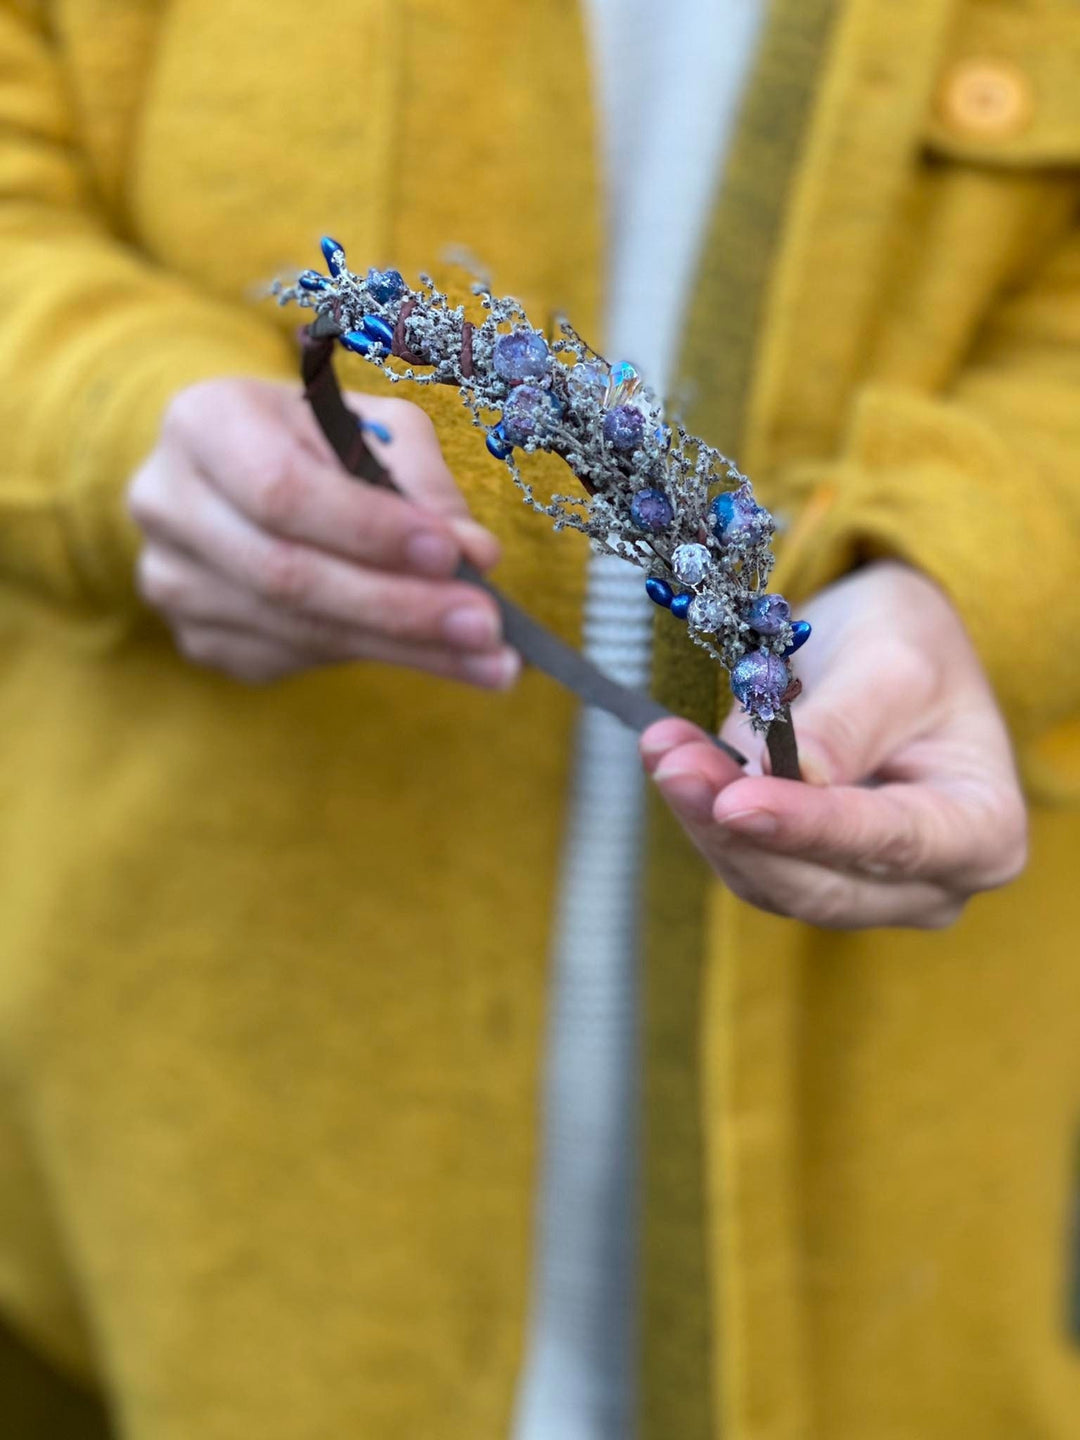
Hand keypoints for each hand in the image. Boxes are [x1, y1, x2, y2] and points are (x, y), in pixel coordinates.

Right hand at [128, 377, 518, 688]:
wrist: (243, 474)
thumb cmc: (321, 439)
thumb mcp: (375, 428)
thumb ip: (421, 484)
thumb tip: (475, 556)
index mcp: (204, 422)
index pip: (282, 489)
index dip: (369, 530)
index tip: (455, 557)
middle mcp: (168, 502)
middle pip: (287, 575)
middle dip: (400, 606)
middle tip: (485, 628)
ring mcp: (173, 579)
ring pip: (298, 631)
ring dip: (405, 649)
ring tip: (488, 660)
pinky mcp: (196, 636)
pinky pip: (293, 660)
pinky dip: (373, 661)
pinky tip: (436, 659)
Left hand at [640, 561, 1027, 929]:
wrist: (884, 649)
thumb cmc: (911, 648)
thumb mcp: (893, 662)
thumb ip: (847, 725)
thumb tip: (791, 775)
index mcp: (983, 833)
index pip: (891, 841)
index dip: (809, 826)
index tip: (737, 801)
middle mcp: (929, 883)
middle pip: (820, 882)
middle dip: (735, 827)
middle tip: (675, 764)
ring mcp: (862, 889)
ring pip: (767, 878)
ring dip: (704, 817)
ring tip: (664, 749)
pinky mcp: (801, 873)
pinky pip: (743, 857)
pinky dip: (701, 811)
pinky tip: (671, 757)